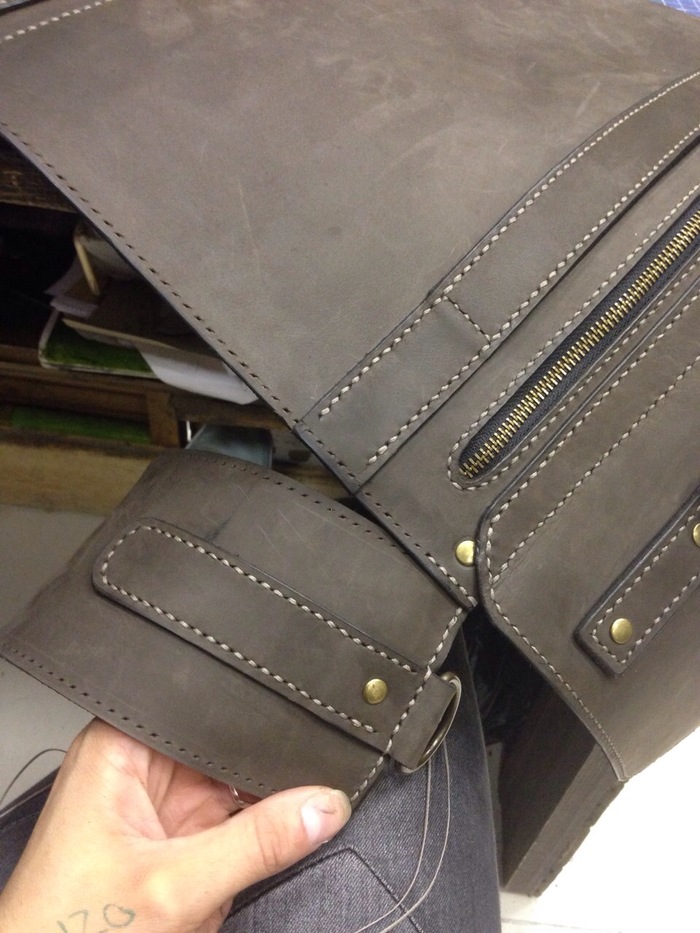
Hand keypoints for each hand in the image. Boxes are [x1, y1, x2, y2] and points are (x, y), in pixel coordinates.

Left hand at [0, 719, 350, 932]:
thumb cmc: (66, 932)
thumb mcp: (172, 887)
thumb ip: (256, 843)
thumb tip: (323, 806)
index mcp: (121, 747)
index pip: (207, 709)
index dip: (261, 715)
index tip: (314, 726)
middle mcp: (141, 767)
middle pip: (228, 746)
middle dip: (269, 768)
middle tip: (321, 780)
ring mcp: (162, 806)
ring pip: (237, 786)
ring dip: (264, 807)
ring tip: (287, 822)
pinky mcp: (176, 843)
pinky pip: (234, 824)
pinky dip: (255, 840)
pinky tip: (267, 846)